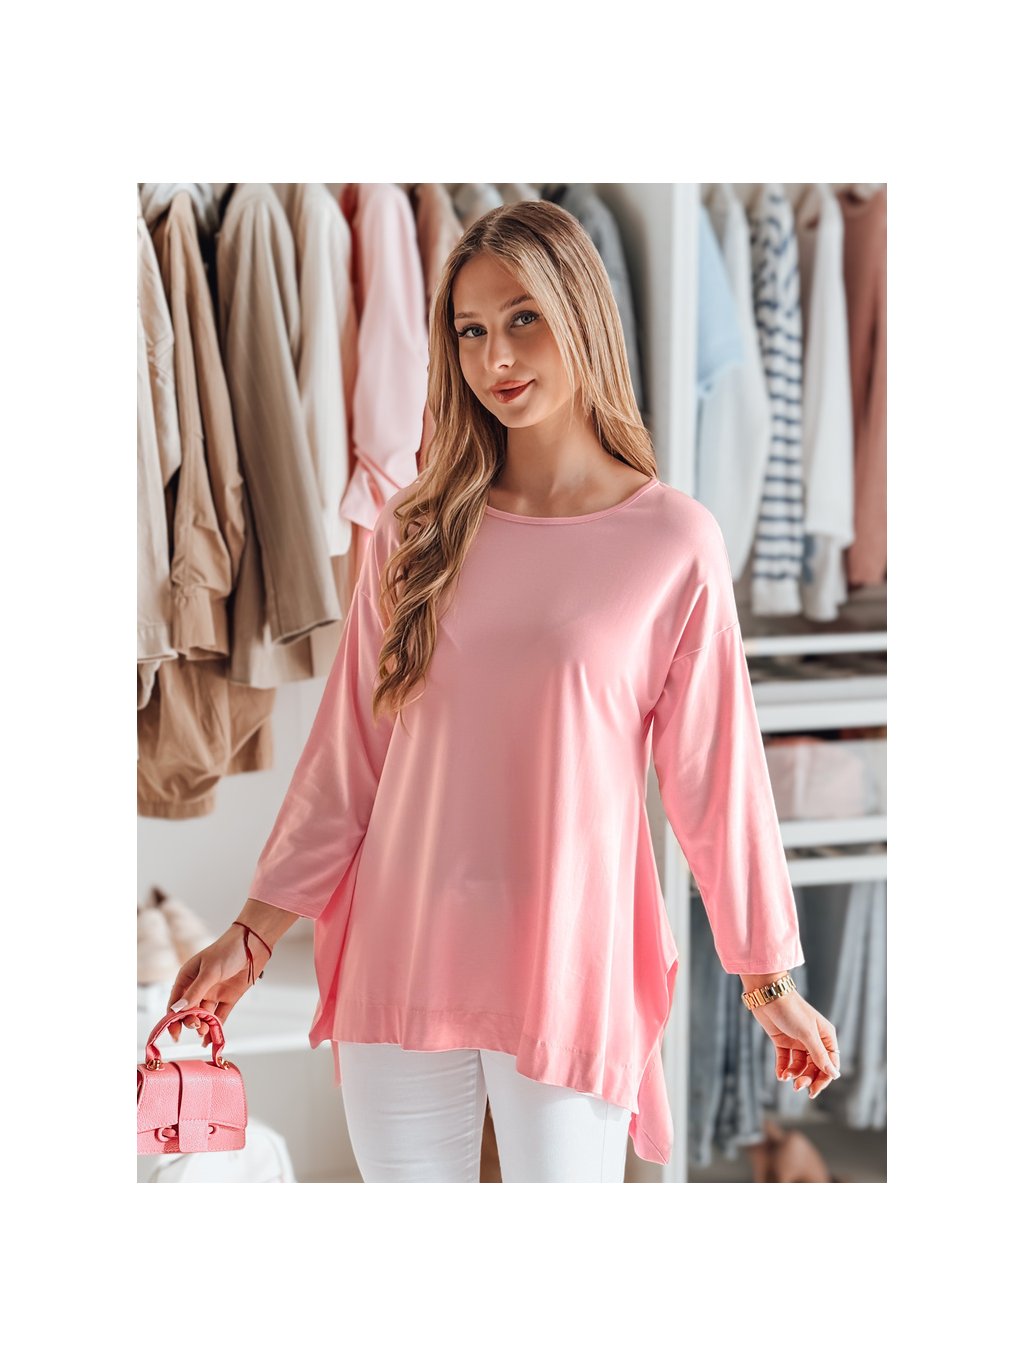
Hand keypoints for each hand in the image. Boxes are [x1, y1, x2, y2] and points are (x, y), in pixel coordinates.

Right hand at [164, 924, 269, 1045]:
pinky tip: (211, 1040)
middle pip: (189, 1011)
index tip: (174, 1032)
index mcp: (188, 978)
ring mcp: (213, 993)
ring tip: (205, 1031)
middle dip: (190, 1021)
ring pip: (204, 1016)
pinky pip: (219, 1016)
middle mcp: (199, 987)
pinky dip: (215, 1028)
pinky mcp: (228, 998)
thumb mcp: (209, 971)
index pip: (176, 1002)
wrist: (253, 944)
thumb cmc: (228, 950)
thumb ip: (195, 992)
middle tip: (196, 1026)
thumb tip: (176, 1010)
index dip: (173, 1018)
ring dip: (202, 1026)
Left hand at [749, 988, 839, 1098]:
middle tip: (797, 1087)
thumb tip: (834, 1074)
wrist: (767, 995)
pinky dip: (783, 1068)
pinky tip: (780, 1075)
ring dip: (794, 1074)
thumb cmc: (791, 1010)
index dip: (823, 1078)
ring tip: (786, 1077)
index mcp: (825, 1036)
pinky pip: (785, 1059)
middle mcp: (813, 1040)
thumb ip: (819, 1055)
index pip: (829, 1064)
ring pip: (800, 1065)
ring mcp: (797, 1041)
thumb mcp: (807, 1034)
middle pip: (814, 1066)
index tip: (813, 1091)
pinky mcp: (782, 1040)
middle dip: (807, 1078)